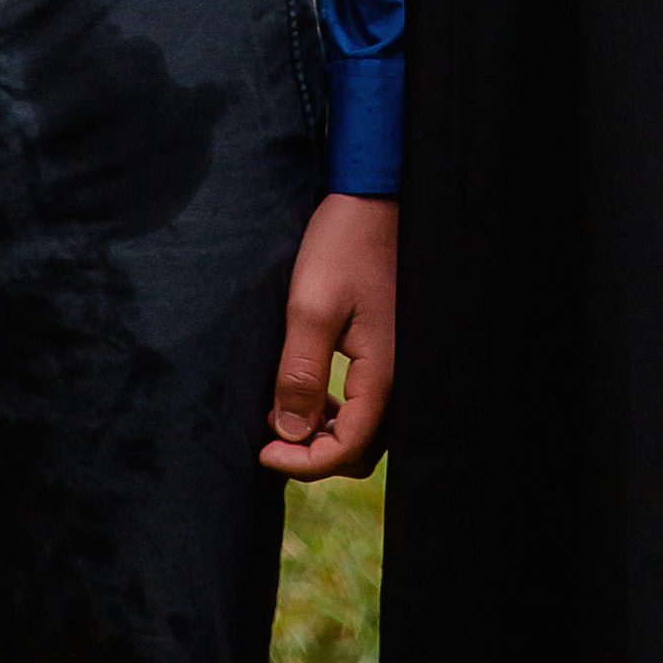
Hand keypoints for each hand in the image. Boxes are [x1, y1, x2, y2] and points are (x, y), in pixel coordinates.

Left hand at [259, 191, 397, 480]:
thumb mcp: (310, 307)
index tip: (261, 450)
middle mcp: (400, 380)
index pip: (347, 450)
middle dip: (314, 454)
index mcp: (383, 375)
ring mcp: (400, 366)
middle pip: (360, 449)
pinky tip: (311, 390)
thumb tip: (289, 433)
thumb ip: (299, 375)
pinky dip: (339, 412)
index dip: (302, 462)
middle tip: (272, 436)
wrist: (375, 199)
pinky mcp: (392, 350)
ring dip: (326, 433)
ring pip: (366, 430)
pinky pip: (369, 404)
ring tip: (283, 412)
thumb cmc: (343, 246)